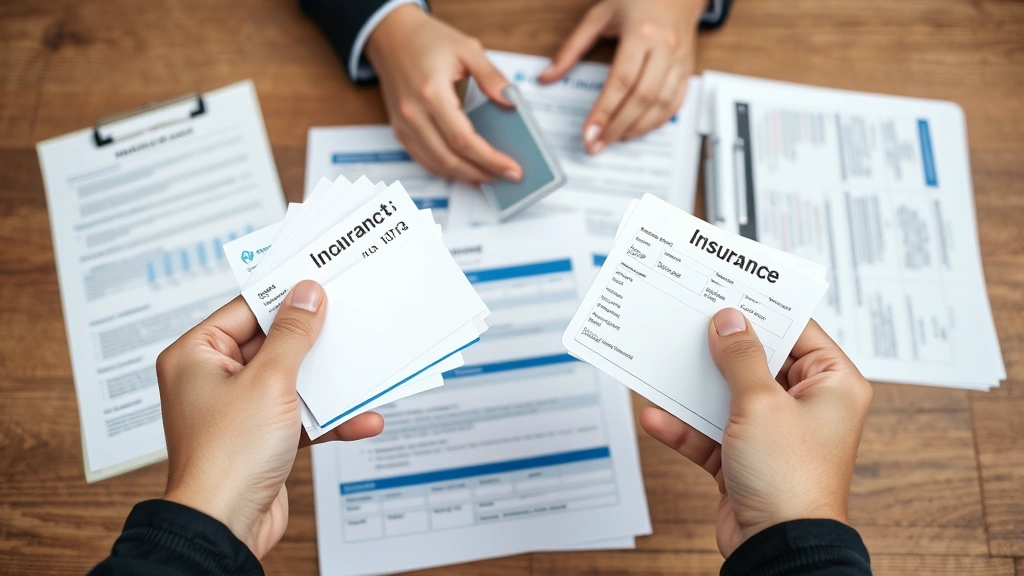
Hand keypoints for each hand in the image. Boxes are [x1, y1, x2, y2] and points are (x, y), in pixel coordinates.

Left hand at [156, 281, 383, 557]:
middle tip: (349, 320)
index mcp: (196, 356)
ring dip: (328, 385)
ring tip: (363, 372)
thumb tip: (306, 294)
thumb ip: (293, 335)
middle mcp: (213, 380)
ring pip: (292, 381)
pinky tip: (361, 419)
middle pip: (274, 344)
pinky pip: (300, 416)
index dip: (286, 296)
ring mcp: (238, 410)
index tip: (320, 281)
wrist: (225, 528)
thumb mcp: (269, 381)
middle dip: (315, 342)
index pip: (247, 310)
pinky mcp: (261, 438)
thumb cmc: (226, 458)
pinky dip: (329, 419)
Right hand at [365, 5, 521, 184]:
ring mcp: (404, 125)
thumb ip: (491, 76)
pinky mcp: (400, 130)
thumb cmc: (426, 39)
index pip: (463, 139)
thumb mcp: (467, 48)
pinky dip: (445, 170)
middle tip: (506, 177)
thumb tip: (511, 101)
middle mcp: (413, 113)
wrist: (391, 35)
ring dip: (464, 176)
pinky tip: (466, 171)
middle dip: (481, 173)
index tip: (511, 169)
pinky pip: (423, 159)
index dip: (489, 159)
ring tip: (490, 177)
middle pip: (449, 159)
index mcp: (431, 92)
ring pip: (435, 164)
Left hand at [540, 0, 704, 152]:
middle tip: (598, 145)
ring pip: (662, 104)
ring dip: (638, 128)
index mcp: (641, 33)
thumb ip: (571, 48)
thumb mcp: (598, 16)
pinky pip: (676, 101)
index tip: (588, 133)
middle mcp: (665, 48)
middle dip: (618, 127)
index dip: (604, 112)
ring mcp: (680, 60)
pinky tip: (639, 129)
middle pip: (642, 98)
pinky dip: (658, 121)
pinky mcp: (688, 68)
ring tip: (615, 140)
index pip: (621, 81)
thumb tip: (547, 77)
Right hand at [640, 308, 872, 557]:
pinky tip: (656, 415)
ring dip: (694, 386)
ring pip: (728, 395)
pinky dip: (684, 425)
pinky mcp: (745, 459)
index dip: (761, 309)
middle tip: (689, 319)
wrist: (778, 549)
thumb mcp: (760, 402)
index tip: (728, 289)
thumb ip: (739, 357)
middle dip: (718, 347)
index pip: (797, 330)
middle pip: (757, 361)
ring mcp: (774, 433)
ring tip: (662, 362)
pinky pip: (710, 431)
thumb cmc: (790, 480)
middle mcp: (807, 405)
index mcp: (832, 385)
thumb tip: (728, 320)